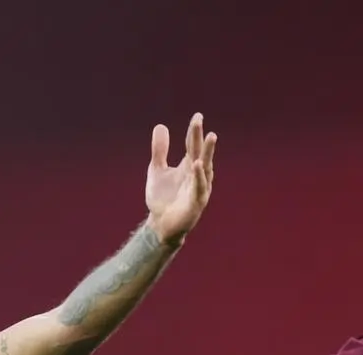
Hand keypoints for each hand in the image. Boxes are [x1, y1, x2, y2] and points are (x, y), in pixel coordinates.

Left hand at [145, 113, 216, 244]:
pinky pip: (199, 187)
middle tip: (199, 121)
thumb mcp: (157, 170)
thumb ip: (160, 150)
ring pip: (205, 167)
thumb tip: (160, 125)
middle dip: (199, 137)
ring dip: (208, 152)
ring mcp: (199, 187)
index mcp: (189, 166)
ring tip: (211, 136)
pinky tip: (198, 164)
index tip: (197, 116)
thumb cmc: (163, 198)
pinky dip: (199, 176)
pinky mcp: (196, 202)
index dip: (194, 131)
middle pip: (199, 152)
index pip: (192, 145)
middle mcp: (197, 174)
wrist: (161, 225)